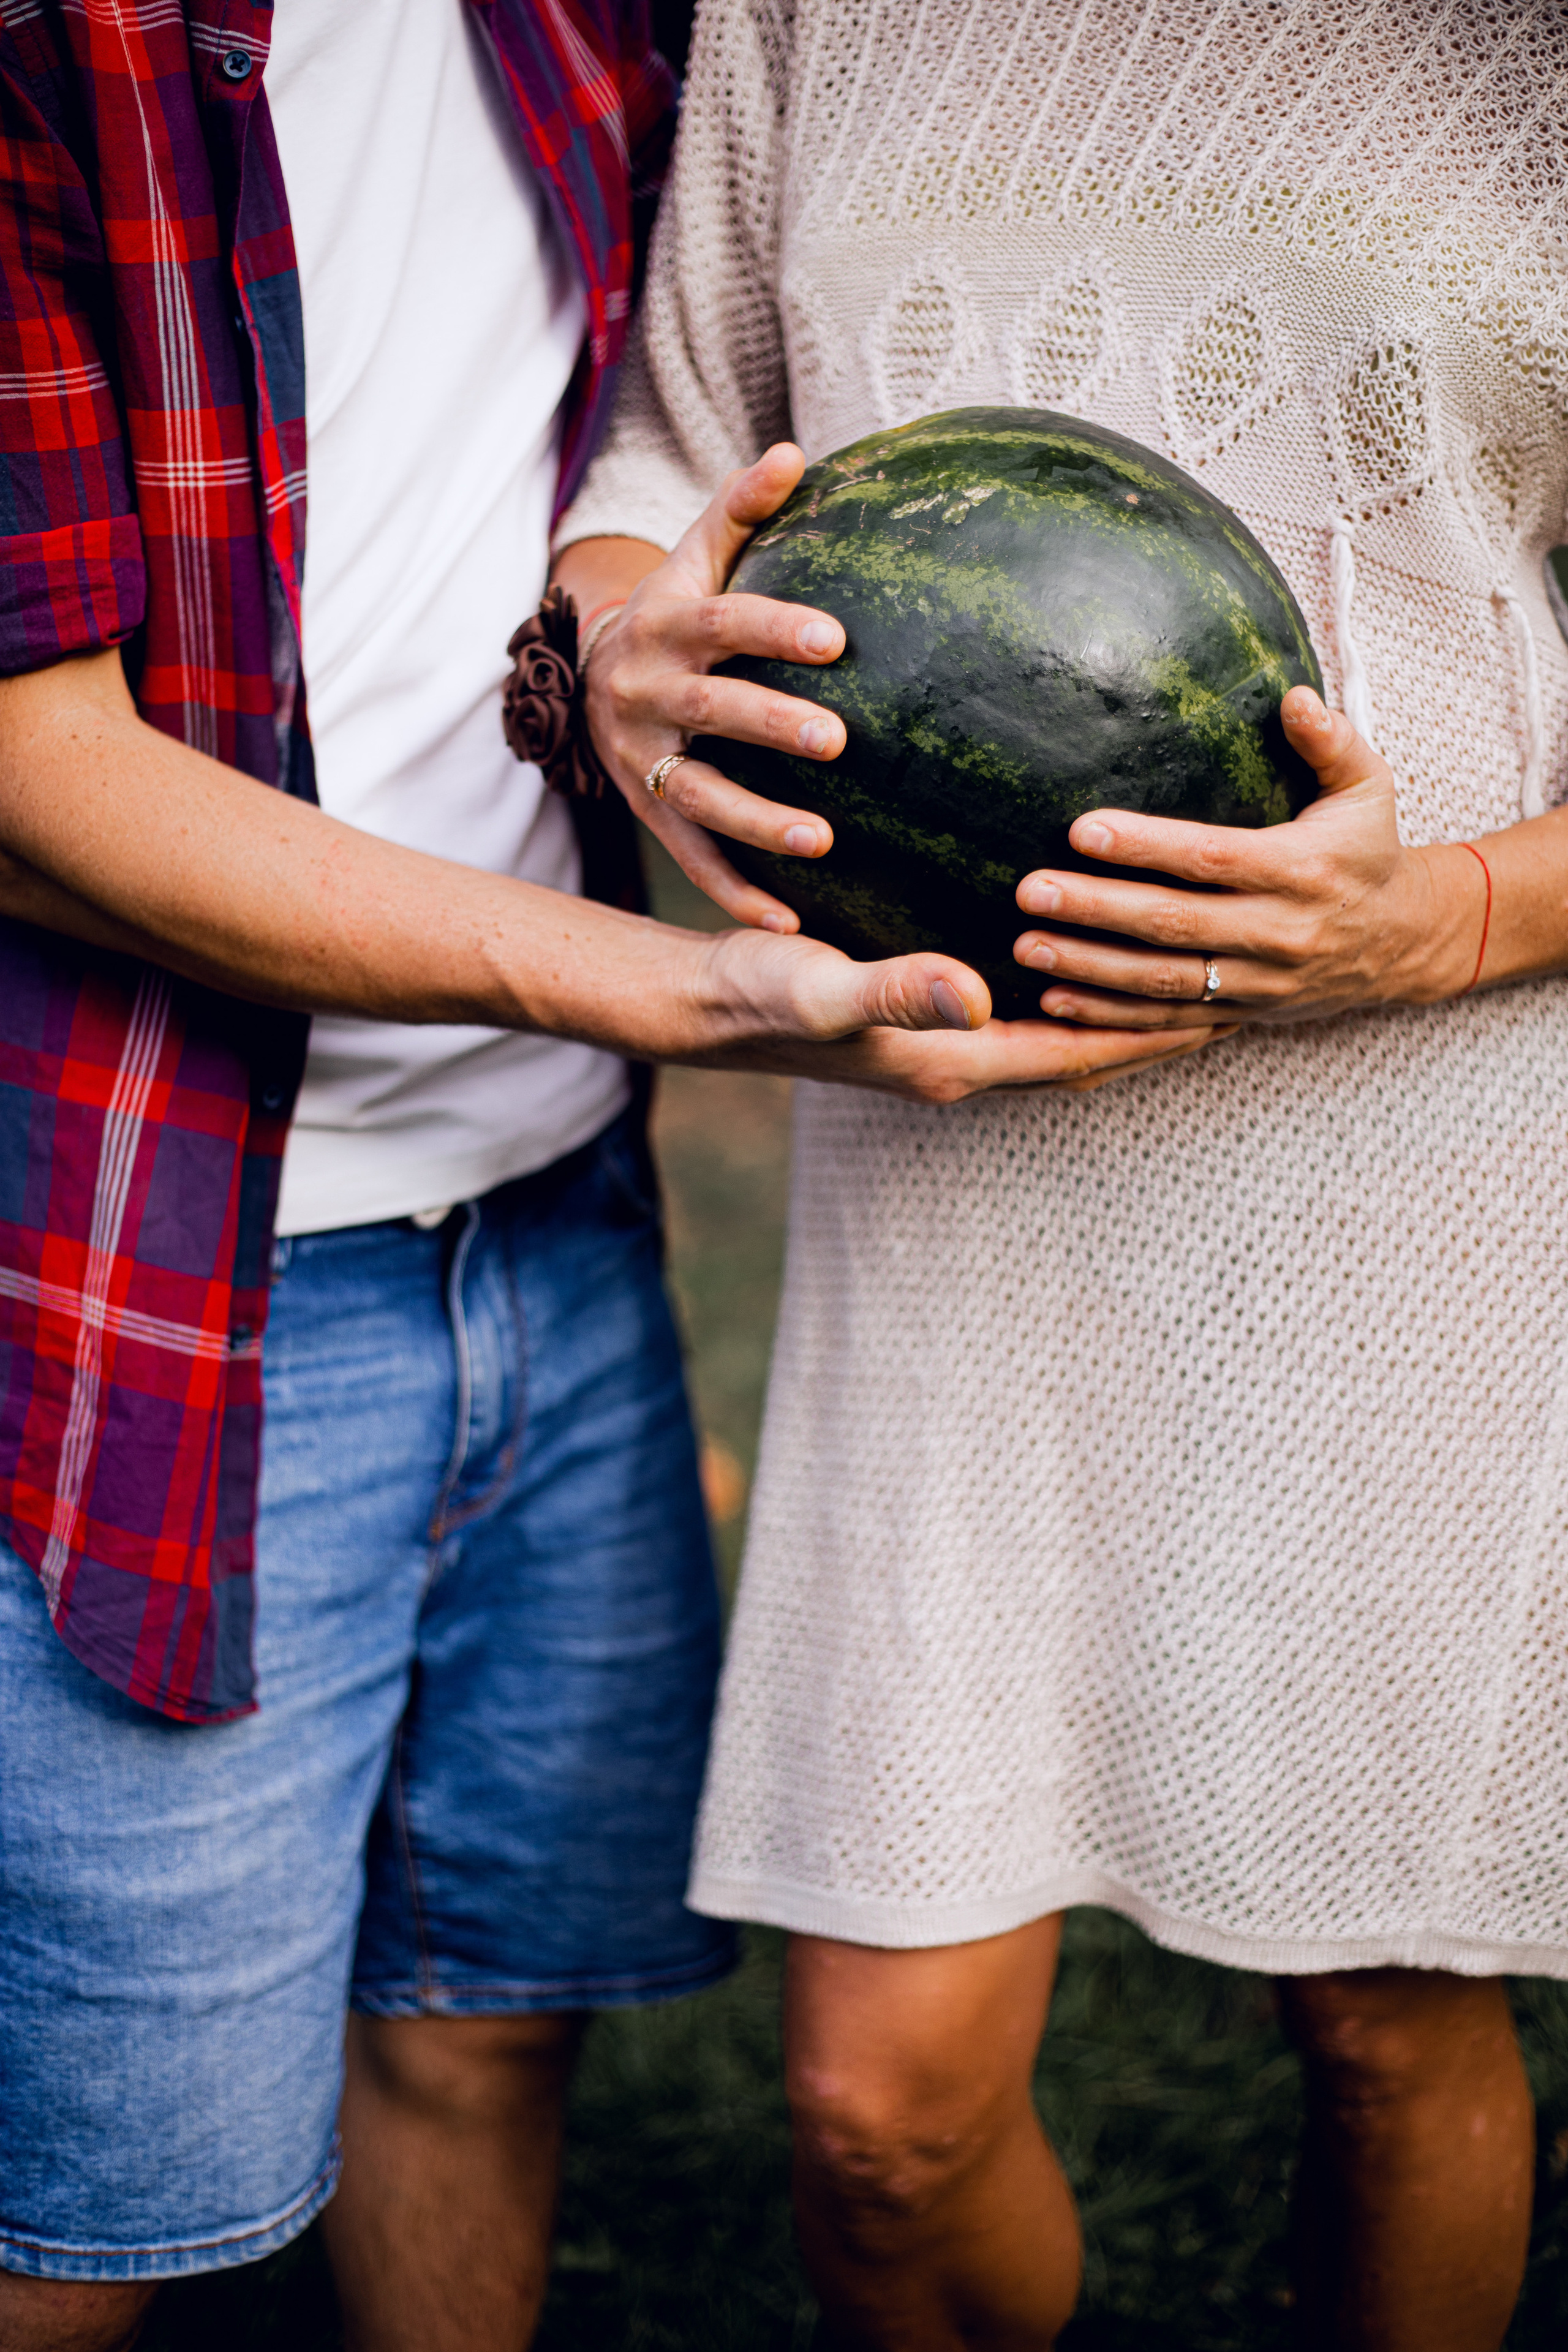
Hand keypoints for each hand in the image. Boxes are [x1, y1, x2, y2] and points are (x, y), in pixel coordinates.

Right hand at [576, 444, 845, 929]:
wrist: (591, 677)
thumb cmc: (673, 612)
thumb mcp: (695, 558)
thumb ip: (742, 510)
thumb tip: (794, 454)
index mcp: (662, 627)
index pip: (721, 624)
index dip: (772, 628)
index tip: (834, 637)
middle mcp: (643, 695)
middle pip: (710, 712)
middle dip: (770, 726)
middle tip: (838, 741)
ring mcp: (641, 761)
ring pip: (700, 796)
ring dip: (758, 823)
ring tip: (821, 842)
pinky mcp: (648, 813)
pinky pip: (693, 858)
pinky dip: (735, 893)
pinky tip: (789, 923)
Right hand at [687, 922, 1238, 1099]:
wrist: (699, 1002)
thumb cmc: (757, 993)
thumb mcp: (825, 987)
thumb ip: (898, 990)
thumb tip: (973, 991)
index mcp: (954, 1062)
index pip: (1079, 1055)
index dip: (1154, 1035)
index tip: (1226, 1007)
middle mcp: (958, 1058)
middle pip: (1082, 1049)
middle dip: (1156, 1026)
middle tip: (1234, 987)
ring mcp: (940, 1038)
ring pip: (1053, 1028)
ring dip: (1116, 1005)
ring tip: (1182, 968)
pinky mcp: (921, 1008)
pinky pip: (1016, 1001)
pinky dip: (1062, 981)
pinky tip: (1080, 936)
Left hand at [1011, 688, 1489, 1028]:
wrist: (1402, 942)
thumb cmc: (1367, 851)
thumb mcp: (1369, 789)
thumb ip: (1331, 741)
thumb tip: (1291, 696)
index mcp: (1301, 871)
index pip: (1212, 858)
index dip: (1146, 847)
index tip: (1082, 829)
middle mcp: (1278, 932)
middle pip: (1175, 924)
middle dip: (1098, 910)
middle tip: (1031, 891)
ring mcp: (1257, 982)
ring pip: (1163, 981)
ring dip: (1090, 967)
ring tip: (1027, 945)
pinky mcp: (1239, 1015)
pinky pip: (1166, 1021)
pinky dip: (1109, 1016)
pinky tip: (1054, 999)